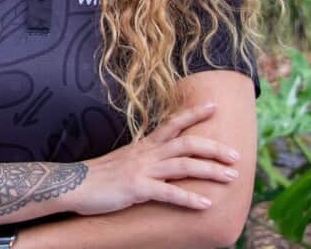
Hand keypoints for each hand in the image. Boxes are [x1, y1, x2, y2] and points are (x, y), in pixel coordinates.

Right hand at [70, 102, 239, 214]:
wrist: (73, 184)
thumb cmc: (99, 176)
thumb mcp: (124, 161)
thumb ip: (143, 159)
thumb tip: (159, 162)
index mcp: (143, 146)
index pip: (173, 124)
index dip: (194, 114)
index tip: (215, 106)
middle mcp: (146, 153)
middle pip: (187, 143)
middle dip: (214, 148)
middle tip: (237, 155)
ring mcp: (142, 170)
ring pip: (183, 165)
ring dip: (210, 170)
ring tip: (232, 177)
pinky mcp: (137, 188)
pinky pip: (169, 192)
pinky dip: (189, 198)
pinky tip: (206, 204)